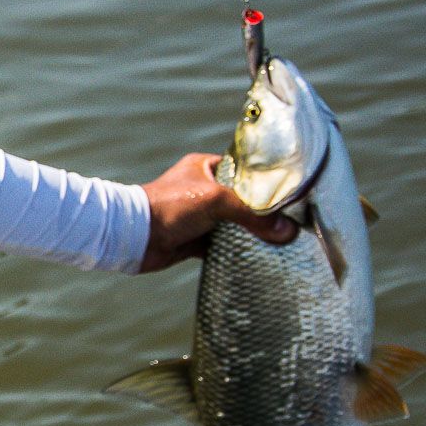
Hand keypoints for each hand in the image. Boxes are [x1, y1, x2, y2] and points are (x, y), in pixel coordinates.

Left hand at [138, 152, 298, 272]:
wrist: (133, 237)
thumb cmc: (169, 206)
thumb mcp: (215, 201)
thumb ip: (252, 214)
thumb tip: (286, 231)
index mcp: (206, 167)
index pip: (245, 171)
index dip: (267, 183)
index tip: (292, 194)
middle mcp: (204, 189)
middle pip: (243, 201)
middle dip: (263, 213)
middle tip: (292, 221)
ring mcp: (200, 216)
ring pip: (234, 225)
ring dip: (252, 234)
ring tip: (283, 241)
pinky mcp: (195, 240)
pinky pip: (223, 246)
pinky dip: (238, 251)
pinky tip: (260, 257)